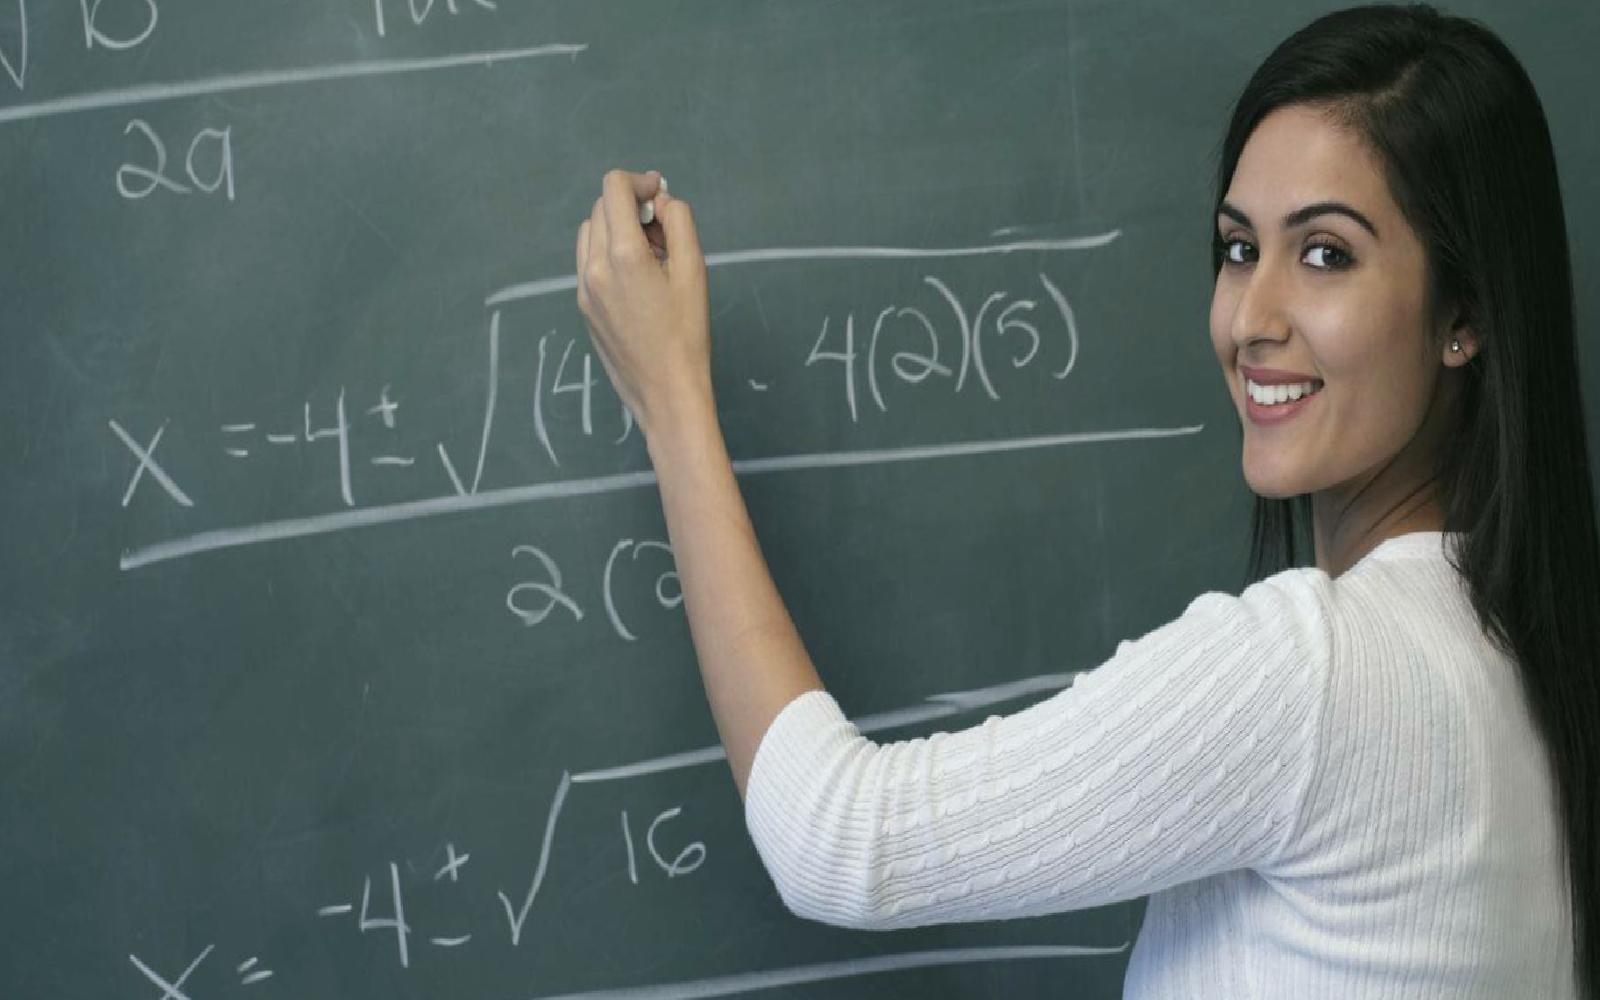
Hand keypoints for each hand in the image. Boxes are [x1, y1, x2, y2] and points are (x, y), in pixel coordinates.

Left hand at [575, 169, 710, 440]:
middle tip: (663, 233)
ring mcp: (583, 288)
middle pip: (601, 207)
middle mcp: (594, 266)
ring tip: (650, 256)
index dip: (639, 181)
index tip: (659, 195)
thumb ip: (678, 222)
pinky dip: (609, 253)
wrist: (665, 392)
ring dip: (617, 228)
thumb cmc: (687, 333)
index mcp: (623, 254)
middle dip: (631, 206)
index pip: (613, 187)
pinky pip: (589, 261)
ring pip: (591, 233)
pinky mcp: (583, 306)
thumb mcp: (695, 271)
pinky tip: (636, 280)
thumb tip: (660, 201)